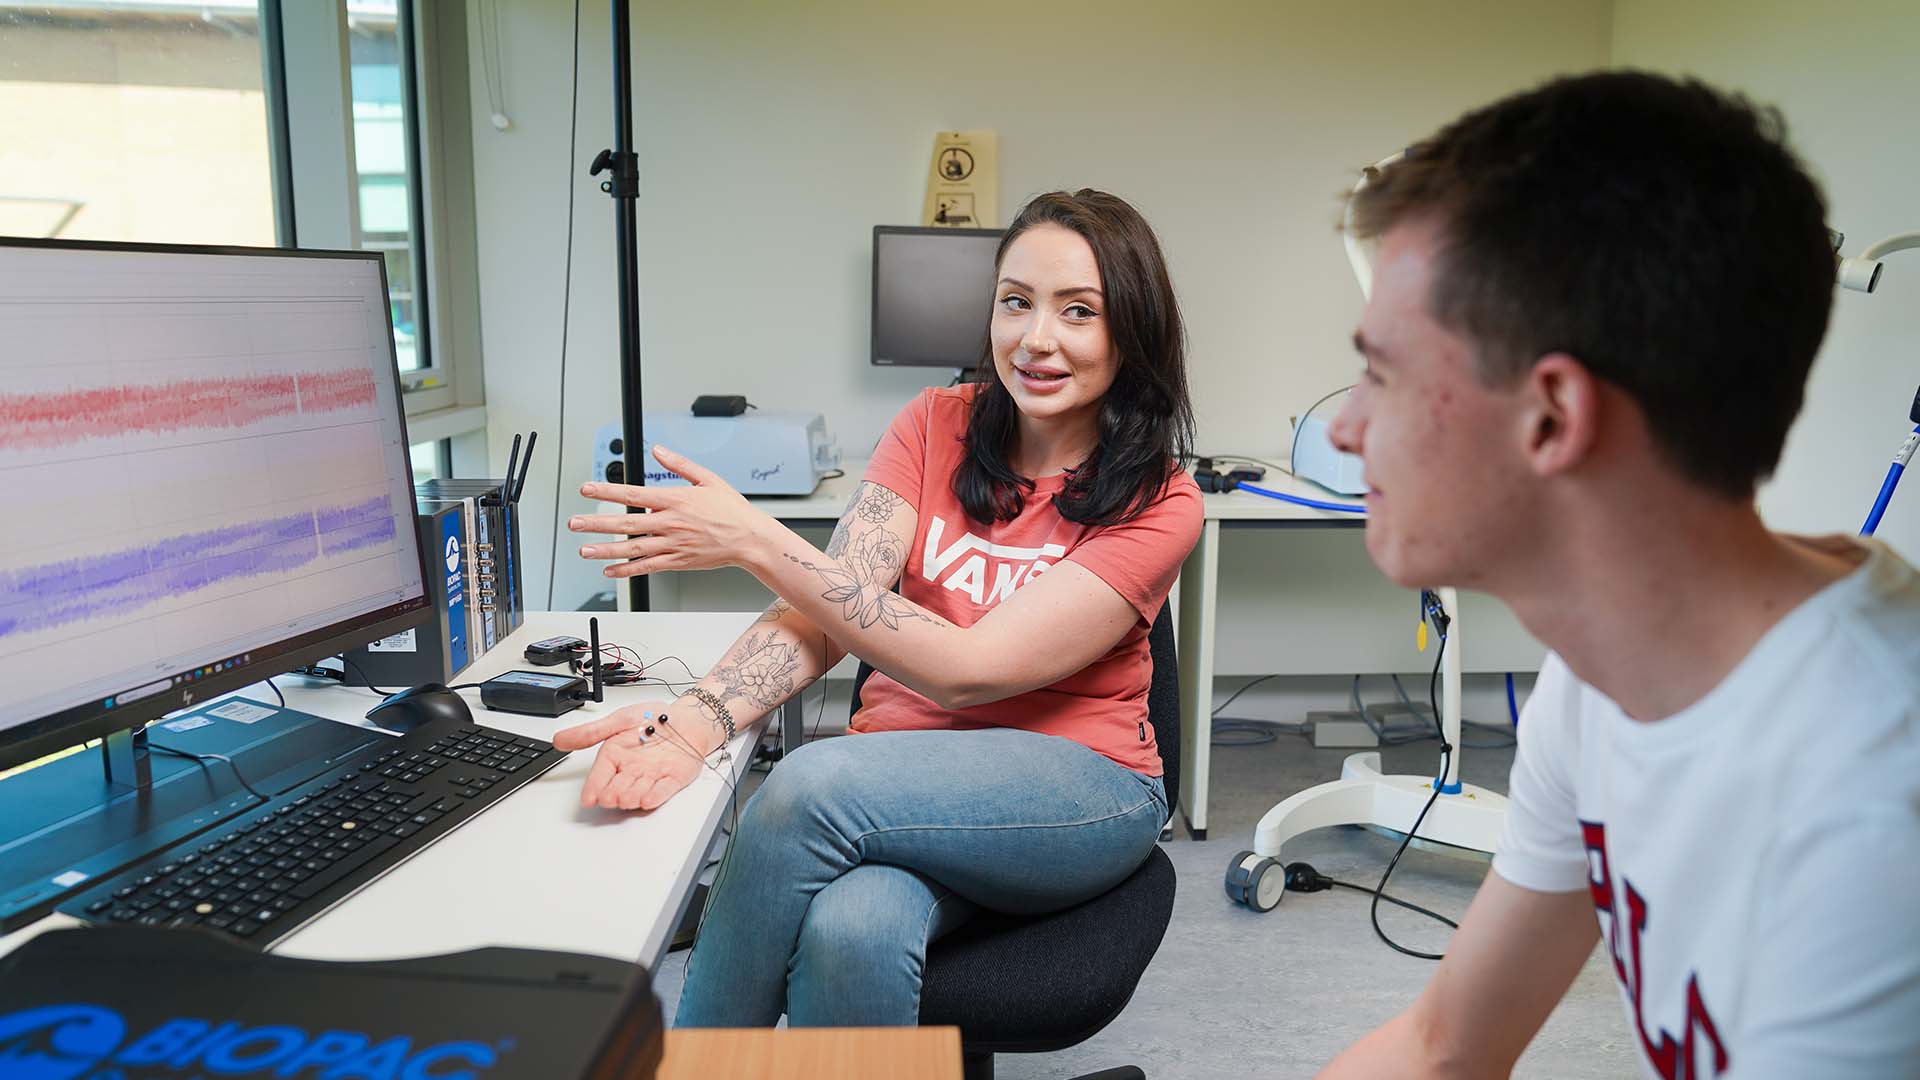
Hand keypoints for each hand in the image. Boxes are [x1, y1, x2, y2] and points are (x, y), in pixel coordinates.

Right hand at [552, 702, 712, 809]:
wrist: (687, 718)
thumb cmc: (654, 718)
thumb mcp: (618, 720)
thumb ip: (591, 733)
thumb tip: (559, 740)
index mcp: (616, 756)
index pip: (599, 775)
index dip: (593, 787)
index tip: (588, 798)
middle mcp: (631, 770)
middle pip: (618, 787)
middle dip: (613, 794)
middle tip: (609, 798)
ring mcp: (652, 777)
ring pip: (638, 791)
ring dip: (632, 797)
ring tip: (626, 800)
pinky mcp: (672, 780)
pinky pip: (663, 791)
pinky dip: (655, 796)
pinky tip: (647, 800)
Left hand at [570, 446, 773, 578]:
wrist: (750, 539)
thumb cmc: (731, 509)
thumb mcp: (708, 479)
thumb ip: (679, 465)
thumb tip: (658, 450)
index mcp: (675, 500)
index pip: (633, 493)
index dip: (607, 490)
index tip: (586, 489)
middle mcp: (670, 523)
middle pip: (626, 522)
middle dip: (596, 523)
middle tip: (574, 523)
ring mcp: (672, 544)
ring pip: (632, 548)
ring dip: (605, 549)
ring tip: (584, 549)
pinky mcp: (677, 561)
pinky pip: (647, 567)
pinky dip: (627, 570)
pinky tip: (610, 570)